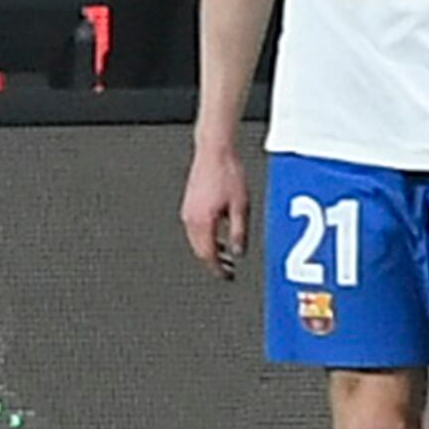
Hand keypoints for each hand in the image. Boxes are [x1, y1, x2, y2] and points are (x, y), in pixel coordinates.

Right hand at [182, 143, 249, 274]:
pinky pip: (195, 229)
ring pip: (196, 240)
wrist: (214, 151)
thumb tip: (238, 252)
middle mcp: (190, 218)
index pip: (208, 254)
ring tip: (225, 256)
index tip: (227, 276)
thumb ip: (239, 232)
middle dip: (213, 262)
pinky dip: (206, 238)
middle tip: (227, 270)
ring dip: (210, 250)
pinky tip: (218, 237)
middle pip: (199, 249)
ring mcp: (188, 211)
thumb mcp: (241, 206)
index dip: (217, 269)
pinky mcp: (189, 204)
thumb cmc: (228, 173)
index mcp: (202, 221)